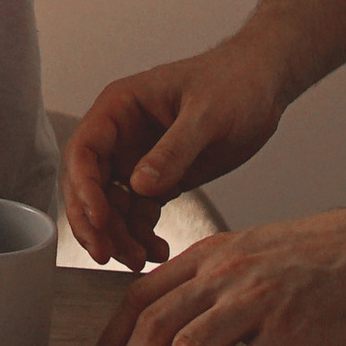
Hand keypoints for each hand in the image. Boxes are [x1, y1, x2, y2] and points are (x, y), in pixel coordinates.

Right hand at [63, 40, 291, 269]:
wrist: (261, 87)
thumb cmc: (232, 85)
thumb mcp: (206, 116)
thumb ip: (173, 150)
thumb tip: (138, 186)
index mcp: (120, 107)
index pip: (84, 149)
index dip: (84, 187)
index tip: (100, 221)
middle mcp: (121, 135)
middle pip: (89, 183)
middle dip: (94, 221)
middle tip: (109, 255)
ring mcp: (137, 158)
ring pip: (111, 205)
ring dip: (118, 235)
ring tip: (140, 260)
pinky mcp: (160, 178)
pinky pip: (138, 213)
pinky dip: (142, 236)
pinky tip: (160, 252)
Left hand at [91, 204, 345, 345]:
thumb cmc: (323, 254)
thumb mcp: (253, 252)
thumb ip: (217, 281)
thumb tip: (184, 325)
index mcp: (211, 254)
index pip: (140, 293)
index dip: (113, 337)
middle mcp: (225, 273)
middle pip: (152, 324)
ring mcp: (257, 300)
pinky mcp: (291, 330)